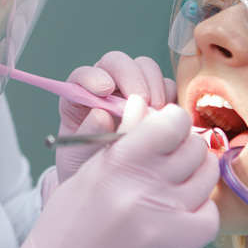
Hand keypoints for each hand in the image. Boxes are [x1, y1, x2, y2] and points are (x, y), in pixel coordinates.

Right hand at [0, 101, 218, 247]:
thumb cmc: (64, 231)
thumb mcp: (85, 175)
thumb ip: (120, 143)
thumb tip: (147, 109)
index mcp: (115, 163)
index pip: (171, 121)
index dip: (173, 121)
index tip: (166, 129)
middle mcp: (142, 186)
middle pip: (195, 145)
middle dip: (186, 146)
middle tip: (171, 159)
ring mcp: (164, 216)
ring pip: (207, 174)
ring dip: (195, 175)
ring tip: (175, 187)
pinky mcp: (178, 246)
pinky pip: (210, 213)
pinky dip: (200, 210)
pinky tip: (179, 215)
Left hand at [56, 51, 176, 183]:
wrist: (106, 184)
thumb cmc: (86, 165)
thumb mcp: (78, 156)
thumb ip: (88, 134)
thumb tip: (101, 115)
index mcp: (79, 97)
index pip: (83, 75)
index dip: (93, 77)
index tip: (104, 89)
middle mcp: (106, 87)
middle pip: (118, 62)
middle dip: (131, 77)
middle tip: (140, 100)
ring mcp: (131, 90)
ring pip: (145, 68)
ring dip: (153, 85)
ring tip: (154, 111)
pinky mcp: (155, 100)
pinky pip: (166, 85)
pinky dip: (169, 96)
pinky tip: (165, 117)